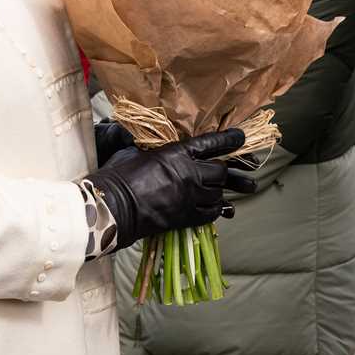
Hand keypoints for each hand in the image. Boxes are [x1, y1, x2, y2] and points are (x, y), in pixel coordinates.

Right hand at [85, 129, 256, 250]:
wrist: (113, 206)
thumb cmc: (118, 174)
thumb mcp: (138, 152)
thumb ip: (156, 149)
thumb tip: (153, 143)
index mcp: (177, 153)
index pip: (211, 144)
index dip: (229, 140)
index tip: (241, 137)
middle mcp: (189, 173)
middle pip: (220, 171)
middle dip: (227, 171)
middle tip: (230, 171)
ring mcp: (189, 197)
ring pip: (218, 193)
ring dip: (224, 191)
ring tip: (238, 190)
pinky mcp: (185, 217)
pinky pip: (211, 213)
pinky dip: (217, 210)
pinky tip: (222, 209)